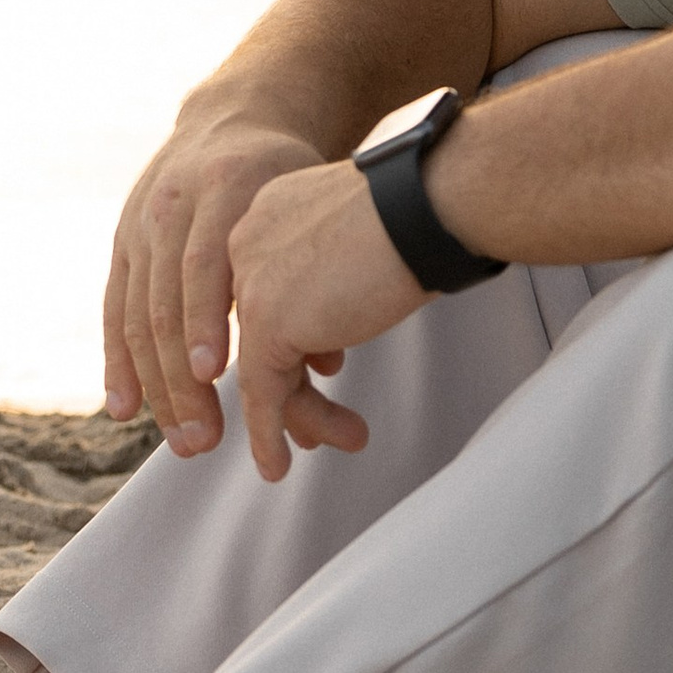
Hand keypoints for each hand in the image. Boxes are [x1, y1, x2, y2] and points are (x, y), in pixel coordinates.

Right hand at [104, 112, 325, 453]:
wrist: (232, 119)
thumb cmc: (286, 174)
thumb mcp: (306, 200)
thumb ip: (308, 275)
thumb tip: (327, 365)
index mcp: (224, 186)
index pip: (206, 263)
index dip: (208, 320)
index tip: (217, 374)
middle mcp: (172, 205)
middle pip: (167, 302)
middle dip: (183, 378)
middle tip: (206, 438)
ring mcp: (140, 225)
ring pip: (138, 316)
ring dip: (157, 387)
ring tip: (183, 441)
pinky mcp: (123, 243)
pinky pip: (115, 310)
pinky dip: (118, 362)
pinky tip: (123, 410)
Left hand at [226, 160, 428, 478]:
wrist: (426, 207)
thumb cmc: (420, 211)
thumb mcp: (362, 241)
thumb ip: (334, 273)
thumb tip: (336, 318)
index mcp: (269, 213)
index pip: (270, 289)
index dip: (297, 338)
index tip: (323, 370)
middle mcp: (246, 243)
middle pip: (262, 331)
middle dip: (293, 384)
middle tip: (318, 420)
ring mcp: (249, 282)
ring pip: (264, 365)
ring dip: (303, 413)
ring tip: (350, 439)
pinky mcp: (265, 321)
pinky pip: (261, 391)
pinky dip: (267, 433)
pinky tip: (277, 465)